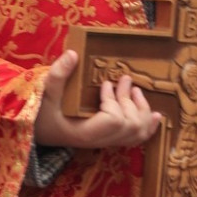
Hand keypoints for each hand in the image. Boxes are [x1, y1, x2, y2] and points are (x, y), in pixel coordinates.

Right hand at [33, 48, 161, 150]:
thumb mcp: (44, 94)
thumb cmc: (40, 115)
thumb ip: (57, 76)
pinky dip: (149, 127)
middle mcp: (99, 141)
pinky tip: (157, 116)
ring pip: (137, 134)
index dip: (115, 101)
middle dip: (131, 102)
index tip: (105, 84)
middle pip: (130, 126)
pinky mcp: (109, 139)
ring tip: (137, 91)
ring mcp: (106, 142)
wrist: (38, 133)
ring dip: (142, 110)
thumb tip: (73, 54)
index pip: (113, 121)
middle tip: (125, 81)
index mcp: (85, 133)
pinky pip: (135, 139)